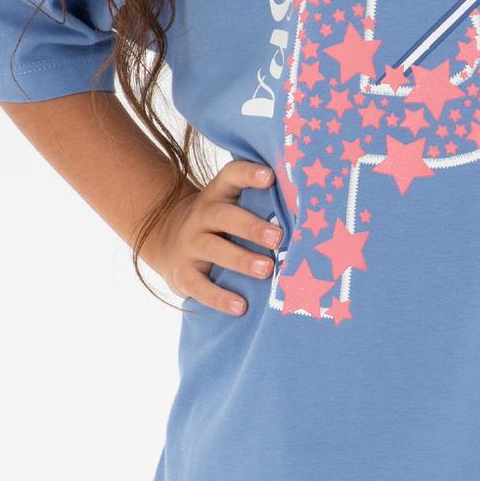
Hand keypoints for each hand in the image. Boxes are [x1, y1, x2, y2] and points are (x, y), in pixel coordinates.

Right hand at [147, 156, 283, 314]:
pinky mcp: (182, 274)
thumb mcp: (230, 207)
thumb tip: (312, 216)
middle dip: (252, 227)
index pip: (231, 176)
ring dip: (241, 259)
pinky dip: (220, 298)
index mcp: (217, 195)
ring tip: (266, 270)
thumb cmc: (218, 225)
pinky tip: (240, 306)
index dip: (248, 174)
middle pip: (224, 216)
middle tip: (278, 238)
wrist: (167, 241)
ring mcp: (189, 245)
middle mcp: (201, 216)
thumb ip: (260, 205)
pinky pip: (199, 286)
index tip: (270, 177)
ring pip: (213, 249)